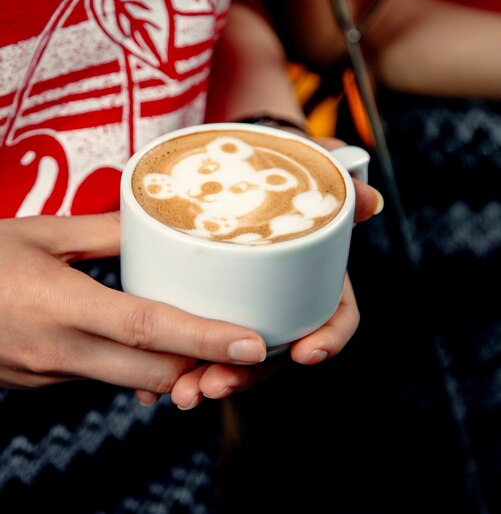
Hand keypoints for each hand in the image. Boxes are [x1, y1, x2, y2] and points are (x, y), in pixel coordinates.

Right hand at [0, 214, 266, 392]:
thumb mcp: (38, 233)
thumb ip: (102, 232)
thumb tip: (153, 224)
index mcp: (58, 305)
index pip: (146, 328)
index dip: (204, 337)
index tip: (252, 343)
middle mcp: (58, 350)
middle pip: (152, 371)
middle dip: (206, 366)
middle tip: (250, 349)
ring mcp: (50, 374)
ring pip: (132, 382)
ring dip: (177, 371)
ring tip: (213, 346)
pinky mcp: (45, 382)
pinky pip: (107, 381)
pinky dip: (140, 370)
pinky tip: (157, 349)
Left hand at [167, 155, 381, 408]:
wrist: (228, 168)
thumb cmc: (273, 173)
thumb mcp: (303, 171)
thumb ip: (335, 183)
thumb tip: (370, 201)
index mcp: (312, 275)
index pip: (335, 316)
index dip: (328, 339)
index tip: (306, 353)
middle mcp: (280, 300)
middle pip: (275, 350)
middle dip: (249, 374)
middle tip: (217, 383)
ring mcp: (244, 308)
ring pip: (235, 357)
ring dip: (211, 380)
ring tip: (185, 393)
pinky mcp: (207, 309)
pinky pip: (198, 347)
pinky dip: (178, 369)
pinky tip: (152, 387)